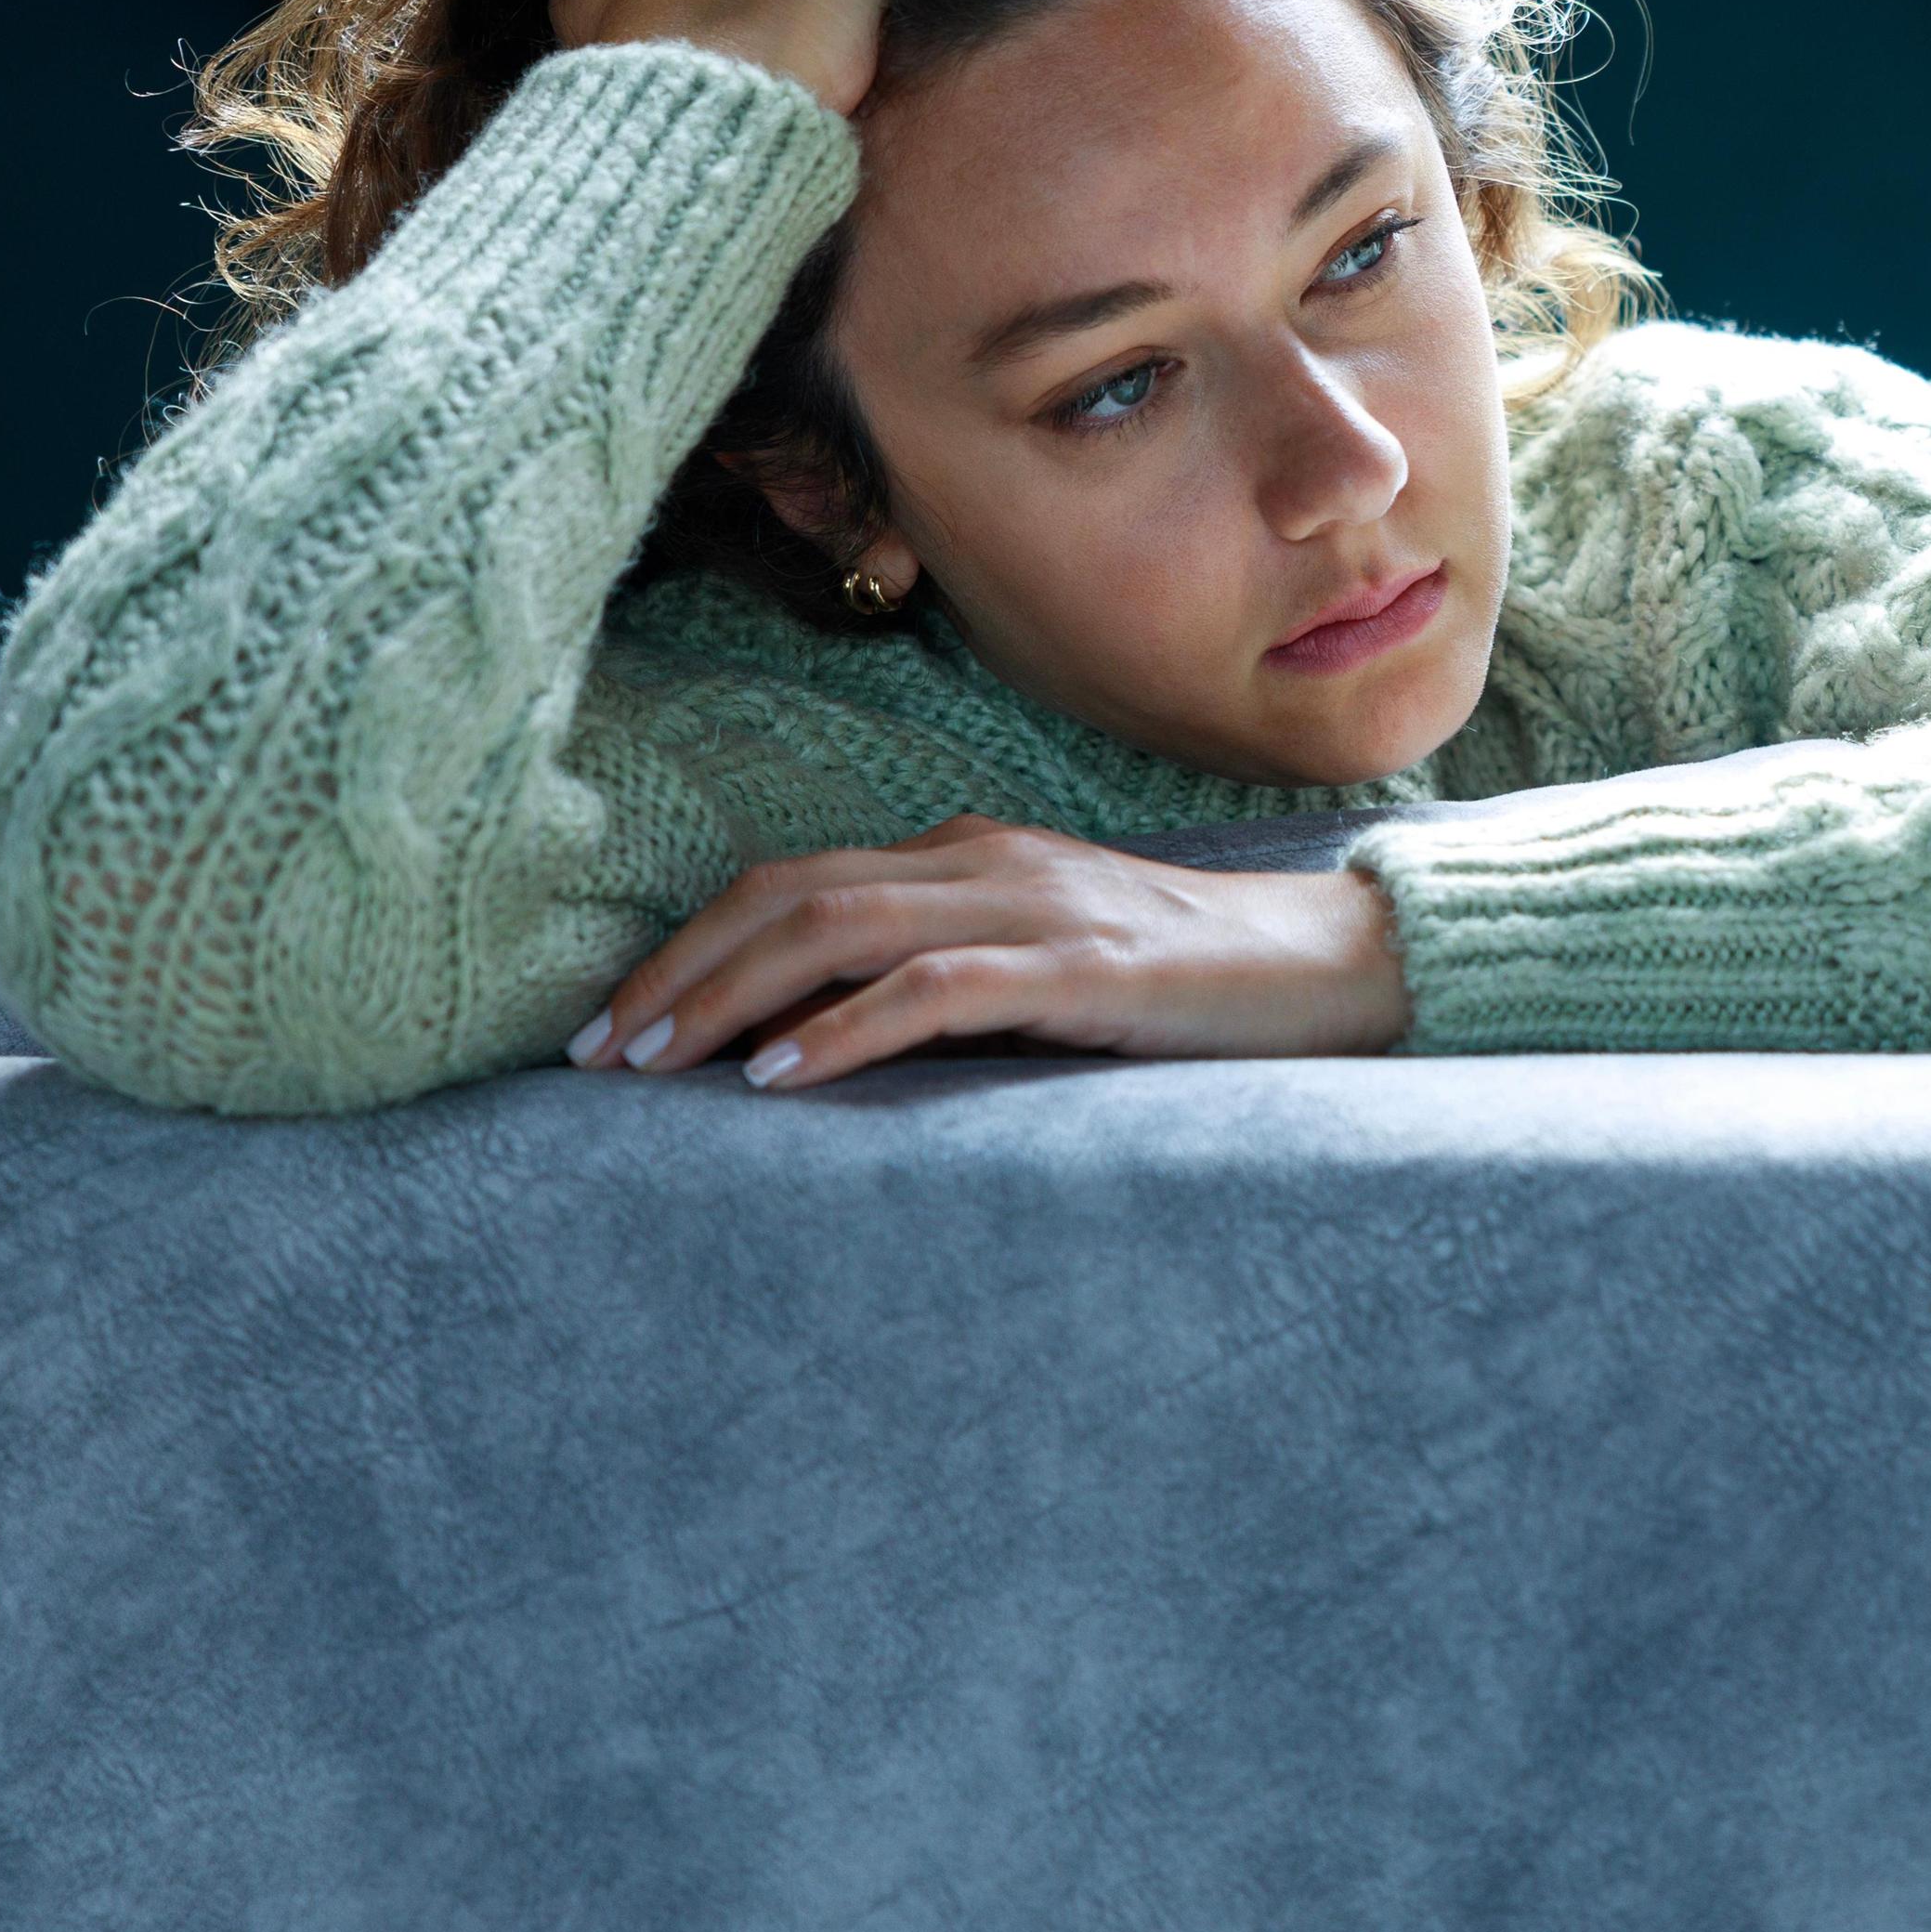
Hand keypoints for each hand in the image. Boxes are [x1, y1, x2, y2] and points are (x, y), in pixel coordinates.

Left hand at [570, 817, 1415, 1088]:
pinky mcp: (1082, 968)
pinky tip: (781, 1080)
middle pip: (788, 894)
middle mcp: (985, 859)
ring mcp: (1035, 905)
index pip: (792, 881)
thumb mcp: (1045, 963)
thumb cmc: (1186, 982)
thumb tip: (811, 1045)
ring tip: (655, 1070)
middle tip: (596, 1056)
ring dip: (730, 998)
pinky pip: (936, 987)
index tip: (617, 1024)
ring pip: (838, 927)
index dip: (690, 945)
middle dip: (678, 972)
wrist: (1334, 965)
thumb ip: (946, 975)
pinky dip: (845, 1029)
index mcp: (970, 851)